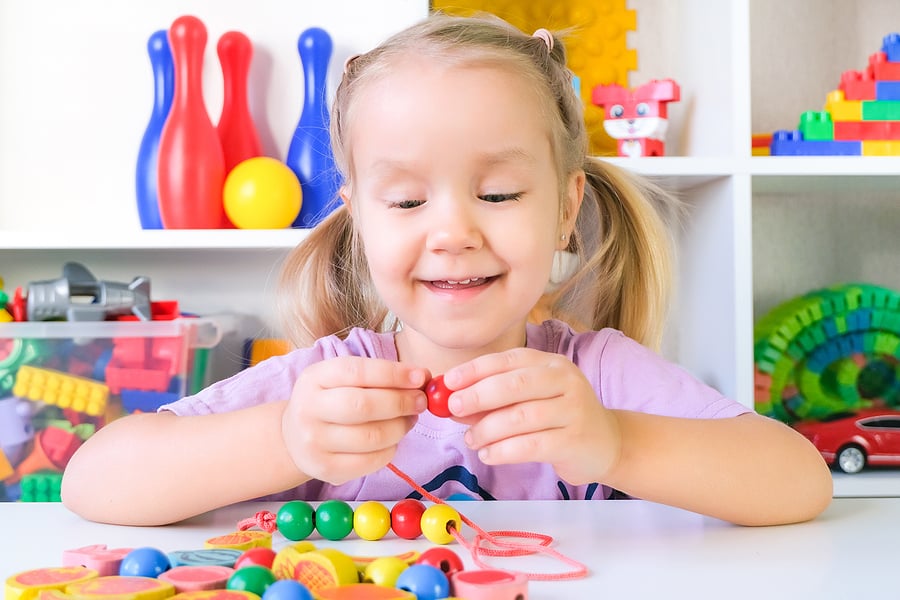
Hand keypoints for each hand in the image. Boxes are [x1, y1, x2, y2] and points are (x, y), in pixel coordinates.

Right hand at [282, 357, 428, 484]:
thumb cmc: (330, 401)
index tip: (420, 377)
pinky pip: (369, 461)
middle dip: (400, 403)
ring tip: (408, 420)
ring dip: (400, 427)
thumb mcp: (343, 379)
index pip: (357, 372)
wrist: (294, 437)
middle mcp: (309, 409)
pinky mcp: (325, 469)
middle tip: (420, 402)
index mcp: (314, 378)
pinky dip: (390, 450)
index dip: (393, 374)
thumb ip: (379, 375)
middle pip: (363, 406)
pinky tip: (392, 441)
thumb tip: (422, 377)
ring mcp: (314, 441)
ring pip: (370, 437)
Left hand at [444, 348, 620, 484]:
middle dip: (478, 396)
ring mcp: (573, 410)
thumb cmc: (559, 417)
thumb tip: (451, 401)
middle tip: (454, 409)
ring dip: (487, 429)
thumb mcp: (531, 398)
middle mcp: (565, 380)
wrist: (605, 443)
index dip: (474, 370)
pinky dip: (503, 451)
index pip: (508, 360)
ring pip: (520, 417)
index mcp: (550, 363)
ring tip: (471, 439)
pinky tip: (488, 454)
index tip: (447, 382)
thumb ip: (495, 398)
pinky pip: (530, 446)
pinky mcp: (574, 441)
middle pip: (514, 385)